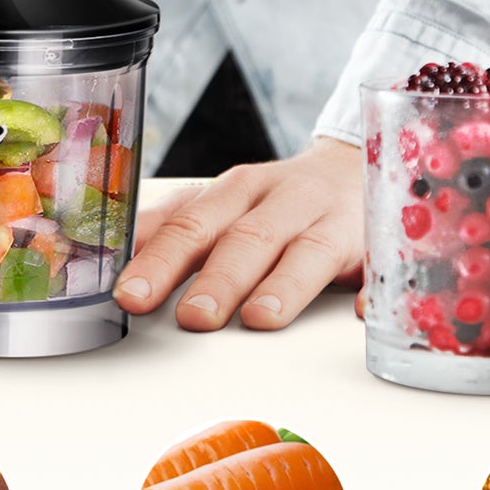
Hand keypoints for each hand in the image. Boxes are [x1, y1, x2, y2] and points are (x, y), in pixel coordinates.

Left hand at [115, 139, 364, 330]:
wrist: (358, 170)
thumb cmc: (278, 201)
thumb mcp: (222, 205)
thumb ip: (172, 229)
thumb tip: (106, 256)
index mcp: (237, 191)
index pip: (191, 223)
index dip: (159, 259)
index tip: (130, 295)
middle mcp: (283, 201)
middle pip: (247, 237)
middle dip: (219, 278)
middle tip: (192, 318)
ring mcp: (334, 221)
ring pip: (309, 249)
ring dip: (284, 284)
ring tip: (260, 318)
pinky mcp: (379, 245)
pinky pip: (383, 266)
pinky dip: (374, 292)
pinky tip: (363, 314)